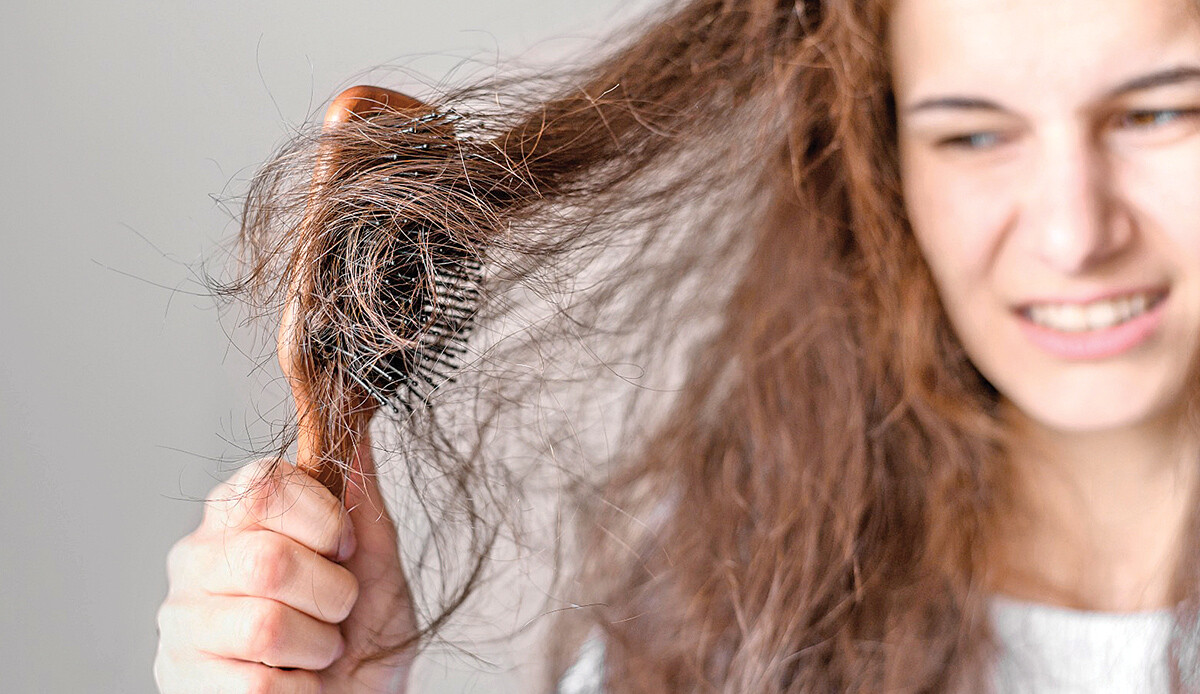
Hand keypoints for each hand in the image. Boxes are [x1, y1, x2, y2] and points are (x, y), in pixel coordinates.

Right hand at [155, 431, 416, 692]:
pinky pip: (256, 686)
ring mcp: (180, 620)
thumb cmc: (362, 630)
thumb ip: (360, 498)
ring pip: (263, 626)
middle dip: (330, 596)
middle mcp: (196, 557)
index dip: (325, 523)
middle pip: (269, 560)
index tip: (344, 551)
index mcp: (238, 513)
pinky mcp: (179, 679)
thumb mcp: (376, 561)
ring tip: (316, 650)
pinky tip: (293, 682)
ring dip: (316, 647)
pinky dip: (299, 691)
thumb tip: (355, 425)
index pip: (267, 484)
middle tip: (337, 612)